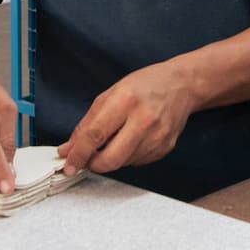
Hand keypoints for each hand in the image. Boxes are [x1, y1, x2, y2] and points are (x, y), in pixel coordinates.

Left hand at [58, 62, 196, 175]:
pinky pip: (137, 162)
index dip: (78, 154)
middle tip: (86, 159)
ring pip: (122, 163)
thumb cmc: (146, 85)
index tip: (68, 164)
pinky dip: (127, 156)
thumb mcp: (111, 93)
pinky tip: (132, 139)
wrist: (181, 86)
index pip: (95, 135)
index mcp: (126, 100)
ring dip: (111, 157)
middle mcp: (143, 120)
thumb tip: (70, 147)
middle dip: (93, 164)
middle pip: (110, 159)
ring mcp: (157, 137)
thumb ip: (88, 122)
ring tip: (116, 137)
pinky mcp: (165, 148)